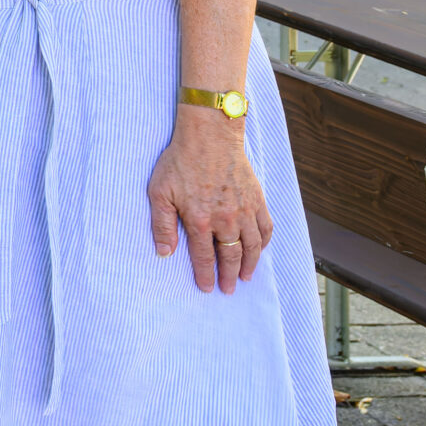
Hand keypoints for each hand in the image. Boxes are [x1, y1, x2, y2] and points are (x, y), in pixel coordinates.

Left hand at [149, 106, 271, 292]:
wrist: (209, 135)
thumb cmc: (179, 161)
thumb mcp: (159, 191)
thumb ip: (161, 224)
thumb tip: (164, 253)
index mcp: (200, 220)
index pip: (204, 257)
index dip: (206, 275)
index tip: (207, 288)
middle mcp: (226, 219)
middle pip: (231, 257)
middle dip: (229, 276)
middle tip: (229, 289)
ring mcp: (245, 210)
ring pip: (251, 247)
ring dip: (250, 265)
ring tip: (246, 277)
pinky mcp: (258, 199)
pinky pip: (266, 228)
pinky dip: (264, 243)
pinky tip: (259, 250)